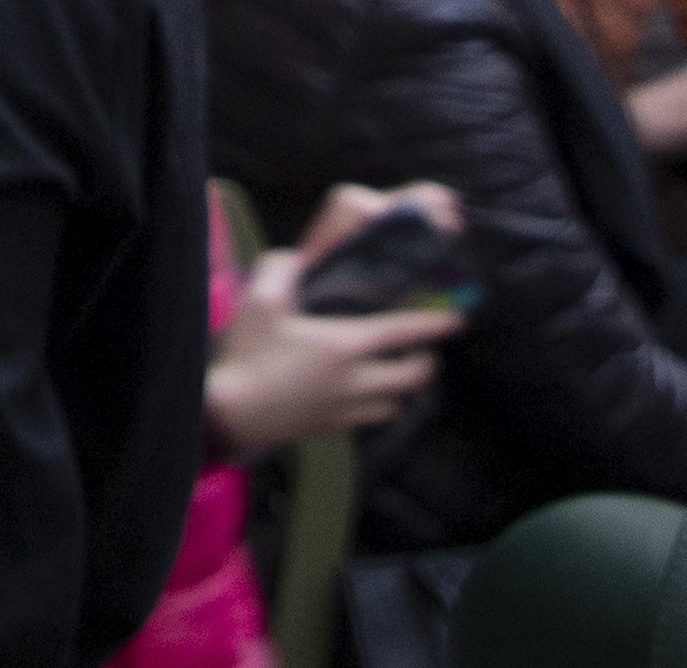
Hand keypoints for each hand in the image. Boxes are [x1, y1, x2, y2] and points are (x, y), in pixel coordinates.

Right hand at [210, 185, 463, 454]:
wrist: (229, 411)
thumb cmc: (248, 353)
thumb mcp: (261, 299)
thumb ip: (285, 268)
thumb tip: (302, 257)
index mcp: (344, 344)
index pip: (403, 332)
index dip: (434, 324)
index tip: (457, 317)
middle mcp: (356, 380)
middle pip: (413, 376)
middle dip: (426, 360)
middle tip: (421, 347)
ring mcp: (346, 410)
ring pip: (396, 402)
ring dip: (400, 386)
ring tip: (390, 369)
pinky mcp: (332, 430)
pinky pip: (369, 419)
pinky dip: (375, 404)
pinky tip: (359, 392)